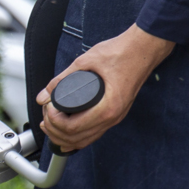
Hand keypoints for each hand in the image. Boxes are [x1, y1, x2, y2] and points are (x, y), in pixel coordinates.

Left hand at [37, 25, 175, 151]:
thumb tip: (43, 95)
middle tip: (44, 117)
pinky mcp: (115, 113)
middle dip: (55, 131)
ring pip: (86, 140)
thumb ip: (62, 79)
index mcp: (108, 106)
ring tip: (49, 125)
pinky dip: (78, 137)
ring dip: (65, 137)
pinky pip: (94, 133)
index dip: (54, 122)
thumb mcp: (86, 61)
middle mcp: (113, 116)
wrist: (145, 48)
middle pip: (77, 139)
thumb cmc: (122, 51)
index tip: (48, 108)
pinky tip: (65, 133)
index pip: (73, 128)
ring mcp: (116, 117)